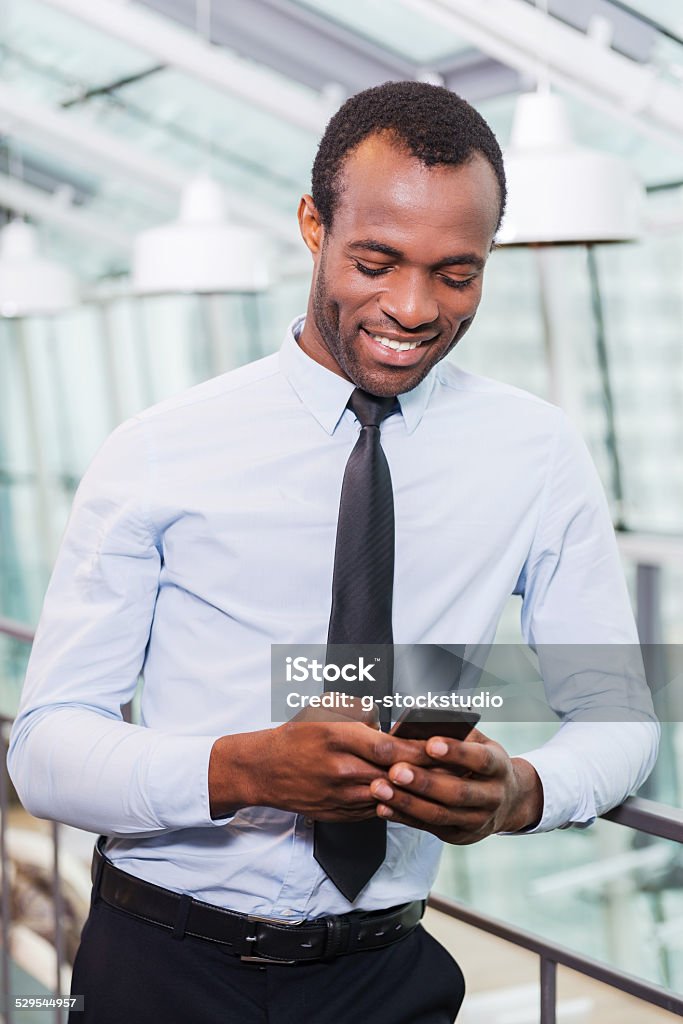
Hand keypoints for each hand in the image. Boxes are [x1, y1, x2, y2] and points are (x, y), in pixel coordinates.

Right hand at [208, 698, 433, 821]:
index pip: (388, 748)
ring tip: (440, 782)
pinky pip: (376, 809)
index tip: (441, 746)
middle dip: (425, 771)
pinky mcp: (341, 814)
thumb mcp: (324, 709)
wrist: (265, 770)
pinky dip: (395, 801)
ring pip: (389, 795)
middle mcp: (341, 770)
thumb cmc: (297, 734)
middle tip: (453, 766)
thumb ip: (359, 710)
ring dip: (413, 790)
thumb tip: (387, 719)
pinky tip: (411, 795)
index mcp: (338, 738)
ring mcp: (341, 796)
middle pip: (393, 774)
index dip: (417, 750)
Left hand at [368, 728, 542, 842]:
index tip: (431, 744)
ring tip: (380, 788)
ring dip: (406, 802)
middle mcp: (492, 797)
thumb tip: (420, 722)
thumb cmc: (482, 762)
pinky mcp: (459, 835)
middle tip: (395, 770)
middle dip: (424, 782)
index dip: (456, 752)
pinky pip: (429, 827)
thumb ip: (456, 732)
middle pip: (457, 792)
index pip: (480, 760)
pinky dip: (404, 817)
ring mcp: (477, 820)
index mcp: (498, 767)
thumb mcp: (478, 742)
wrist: (507, 800)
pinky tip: (383, 807)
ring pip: (439, 814)